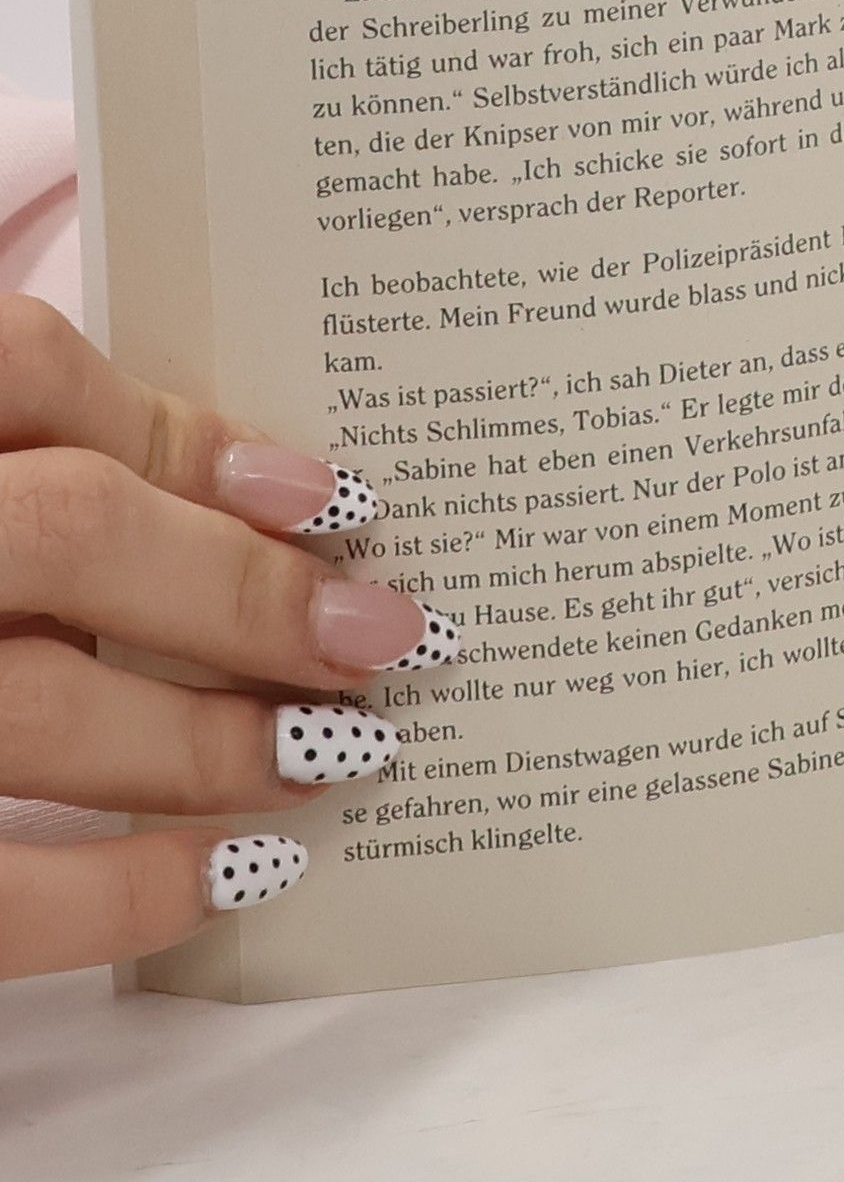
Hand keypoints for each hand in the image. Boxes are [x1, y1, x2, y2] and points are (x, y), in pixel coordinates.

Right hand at [0, 294, 461, 979]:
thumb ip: (26, 432)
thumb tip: (252, 479)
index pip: (25, 369)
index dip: (192, 437)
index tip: (335, 498)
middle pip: (69, 534)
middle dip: (244, 593)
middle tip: (388, 640)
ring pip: (37, 711)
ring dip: (209, 743)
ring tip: (338, 758)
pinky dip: (119, 892)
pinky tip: (235, 878)